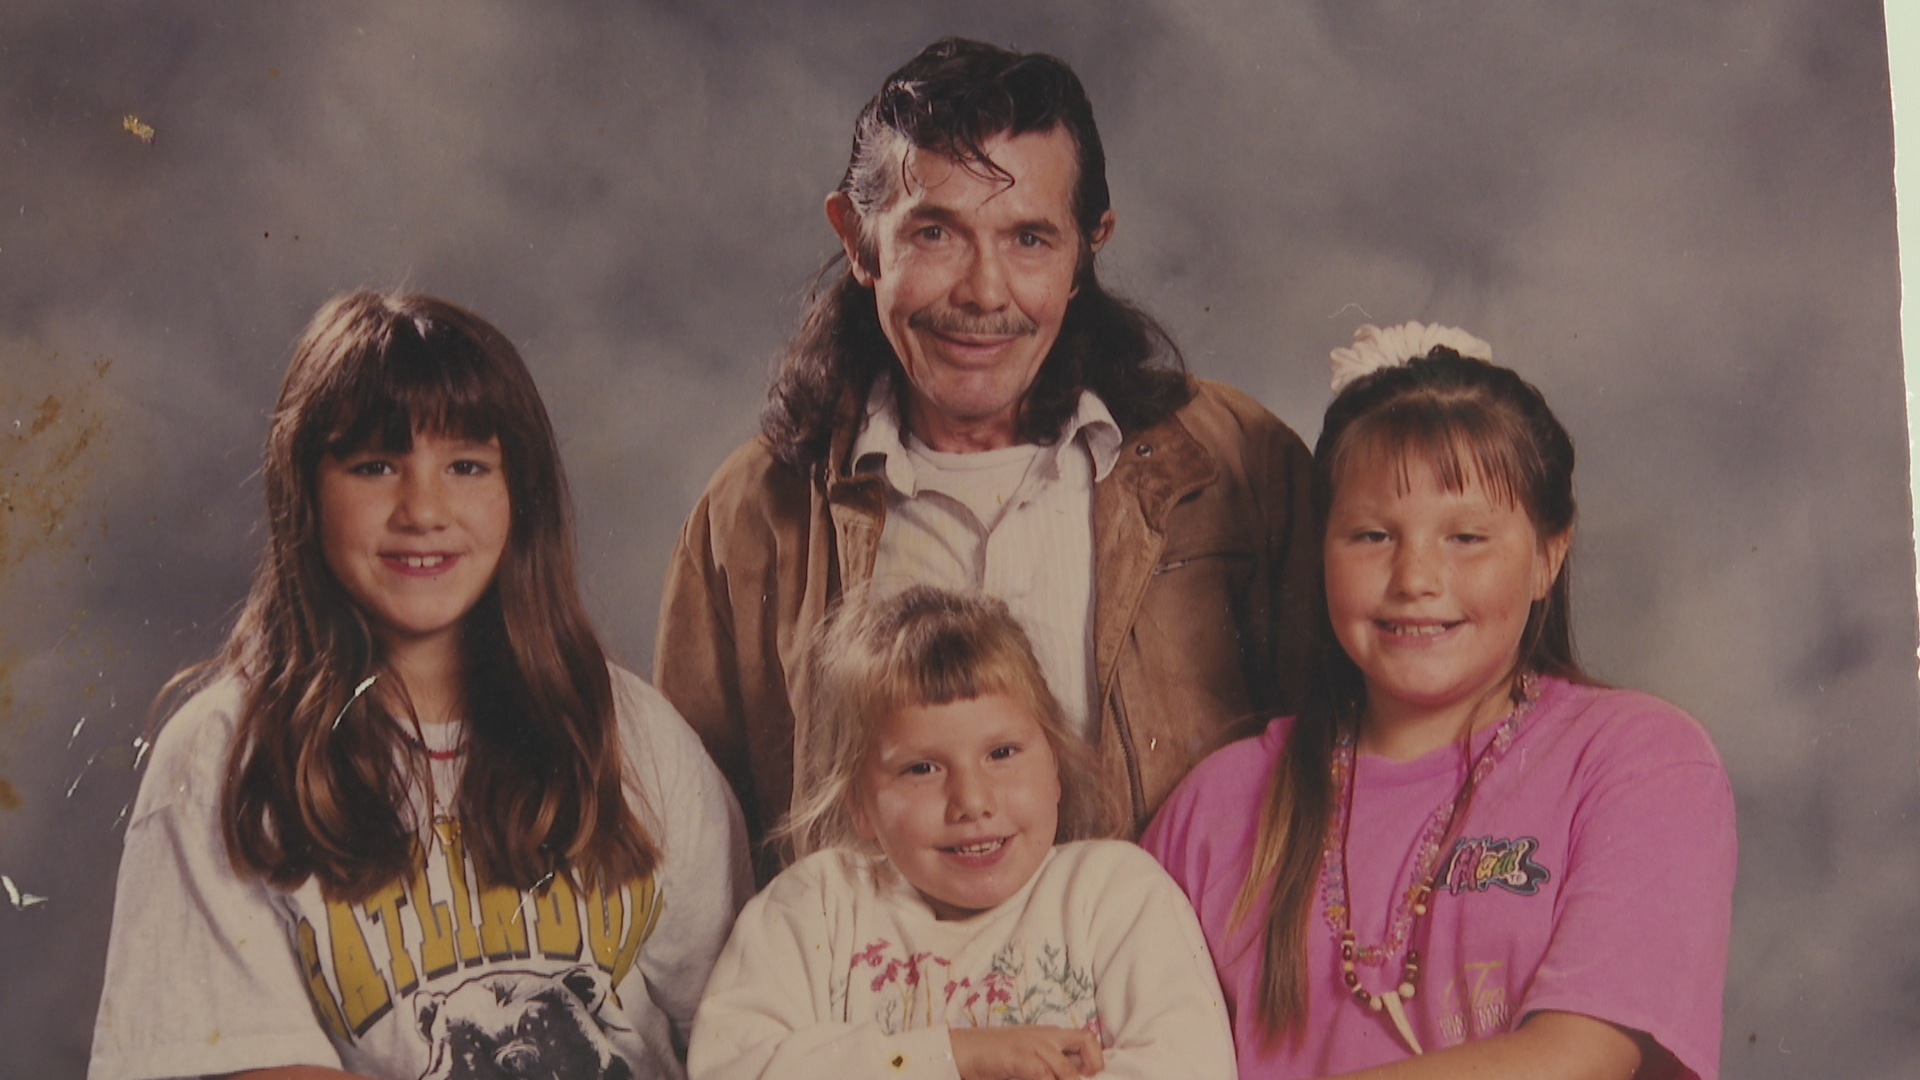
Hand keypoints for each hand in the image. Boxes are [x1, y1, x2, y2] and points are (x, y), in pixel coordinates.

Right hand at [950, 1024, 1105, 1079]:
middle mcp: (1045, 1036)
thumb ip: (1048, 1064)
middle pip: (1086, 1040)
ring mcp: (1033, 1045)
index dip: (1095, 1058)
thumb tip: (1071, 1075)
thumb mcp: (1026, 1056)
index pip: (1085, 1038)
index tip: (1090, 1075)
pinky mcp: (1019, 1058)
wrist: (962, 1049)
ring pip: (1066, 1069)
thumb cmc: (993, 1056)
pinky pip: (1044, 1075)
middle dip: (1094, 1065)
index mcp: (1048, 1034)